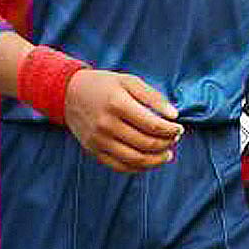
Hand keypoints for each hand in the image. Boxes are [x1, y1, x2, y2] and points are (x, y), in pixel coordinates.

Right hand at [63, 70, 183, 174]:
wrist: (69, 93)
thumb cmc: (104, 85)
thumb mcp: (129, 81)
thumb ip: (153, 97)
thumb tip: (173, 115)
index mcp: (117, 103)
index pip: (152, 125)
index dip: (171, 130)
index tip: (179, 128)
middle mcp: (106, 124)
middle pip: (145, 143)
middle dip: (166, 144)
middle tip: (175, 139)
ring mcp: (99, 140)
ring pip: (135, 159)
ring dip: (156, 160)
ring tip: (167, 154)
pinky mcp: (93, 151)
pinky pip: (120, 166)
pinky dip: (139, 167)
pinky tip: (149, 161)